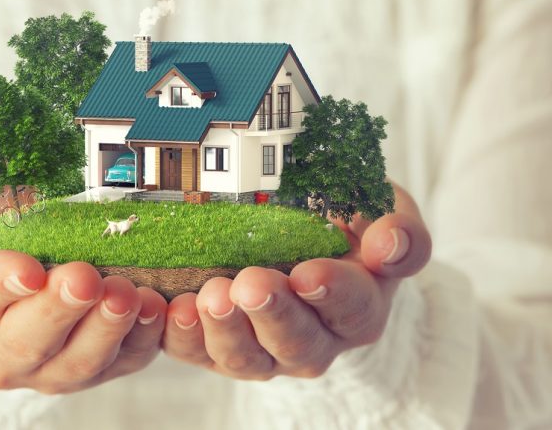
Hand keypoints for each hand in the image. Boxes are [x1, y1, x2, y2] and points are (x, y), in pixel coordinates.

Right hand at [0, 176, 166, 392]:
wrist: (28, 222)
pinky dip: (141, 340)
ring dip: (104, 331)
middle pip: (23, 344)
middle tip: (85, 277)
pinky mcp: (93, 363)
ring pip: (73, 366)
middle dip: (58, 312)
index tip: (28, 268)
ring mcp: (46, 364)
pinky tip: (156, 308)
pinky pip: (120, 363)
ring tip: (125, 294)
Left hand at [161, 183, 430, 379]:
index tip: (308, 274)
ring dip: (225, 330)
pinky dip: (181, 336)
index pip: (352, 308)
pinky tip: (171, 308)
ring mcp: (264, 347)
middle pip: (295, 341)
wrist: (310, 243)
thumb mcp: (387, 215)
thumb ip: (400, 233)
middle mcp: (314, 338)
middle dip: (271, 314)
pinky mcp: (220, 345)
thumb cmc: (349, 227)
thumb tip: (388, 243)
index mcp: (358, 307)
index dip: (331, 294)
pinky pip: (198, 352)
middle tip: (251, 283)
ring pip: (246, 357)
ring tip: (209, 296)